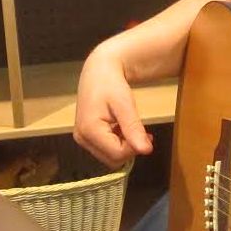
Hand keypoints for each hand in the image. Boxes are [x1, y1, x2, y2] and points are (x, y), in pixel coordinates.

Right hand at [74, 45, 153, 167]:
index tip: (147, 134)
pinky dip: (118, 143)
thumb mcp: (125, 104)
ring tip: (130, 127)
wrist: (98, 71)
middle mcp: (82, 138)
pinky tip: (122, 129)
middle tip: (141, 131)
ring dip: (124, 147)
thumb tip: (145, 151)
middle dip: (129, 149)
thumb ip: (133, 128)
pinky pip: (105, 150)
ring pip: (110, 157)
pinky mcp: (85, 137)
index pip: (117, 154)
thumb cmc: (111, 83)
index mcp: (89, 130)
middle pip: (113, 159)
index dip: (134, 148)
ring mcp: (82, 138)